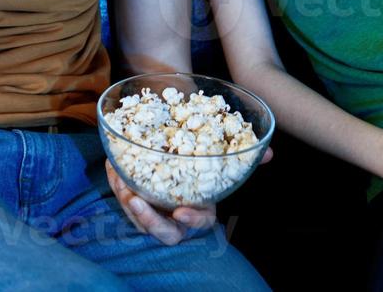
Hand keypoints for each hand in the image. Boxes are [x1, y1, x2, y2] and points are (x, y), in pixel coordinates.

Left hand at [104, 147, 273, 244]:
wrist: (179, 176)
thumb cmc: (203, 177)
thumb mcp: (223, 171)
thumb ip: (244, 163)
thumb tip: (269, 153)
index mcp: (198, 212)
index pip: (197, 222)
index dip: (191, 218)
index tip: (182, 211)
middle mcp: (175, 219)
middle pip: (161, 229)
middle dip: (147, 218)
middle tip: (136, 199)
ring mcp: (154, 214)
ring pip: (137, 217)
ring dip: (126, 198)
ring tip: (120, 177)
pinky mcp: (136, 204)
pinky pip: (124, 198)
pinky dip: (116, 182)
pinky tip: (112, 164)